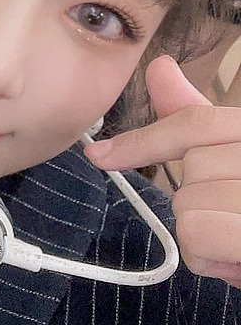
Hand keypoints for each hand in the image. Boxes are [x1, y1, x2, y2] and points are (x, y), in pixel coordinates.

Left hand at [85, 55, 240, 285]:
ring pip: (187, 203)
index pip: (195, 123)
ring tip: (237, 243)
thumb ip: (199, 123)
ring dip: (205, 236)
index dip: (143, 140)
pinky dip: (209, 255)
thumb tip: (158, 68)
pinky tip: (234, 258)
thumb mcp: (238, 162)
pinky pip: (198, 232)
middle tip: (232, 223)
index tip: (100, 155)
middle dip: (198, 203)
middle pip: (189, 168)